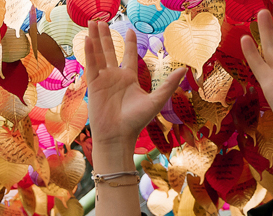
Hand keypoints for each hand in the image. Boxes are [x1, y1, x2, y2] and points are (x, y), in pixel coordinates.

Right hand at [83, 21, 182, 168]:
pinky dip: (89, 52)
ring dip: (96, 39)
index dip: (129, 43)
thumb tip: (184, 69)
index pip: (129, 56)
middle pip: (110, 51)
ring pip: (99, 54)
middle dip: (106, 36)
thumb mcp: (156, 100)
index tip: (130, 31)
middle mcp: (114, 77)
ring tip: (93, 23)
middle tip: (101, 21)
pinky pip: (91, 65)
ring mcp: (103, 80)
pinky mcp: (93, 85)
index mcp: (128, 79)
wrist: (118, 135)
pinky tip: (88, 39)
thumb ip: (168, 84)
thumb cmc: (136, 121)